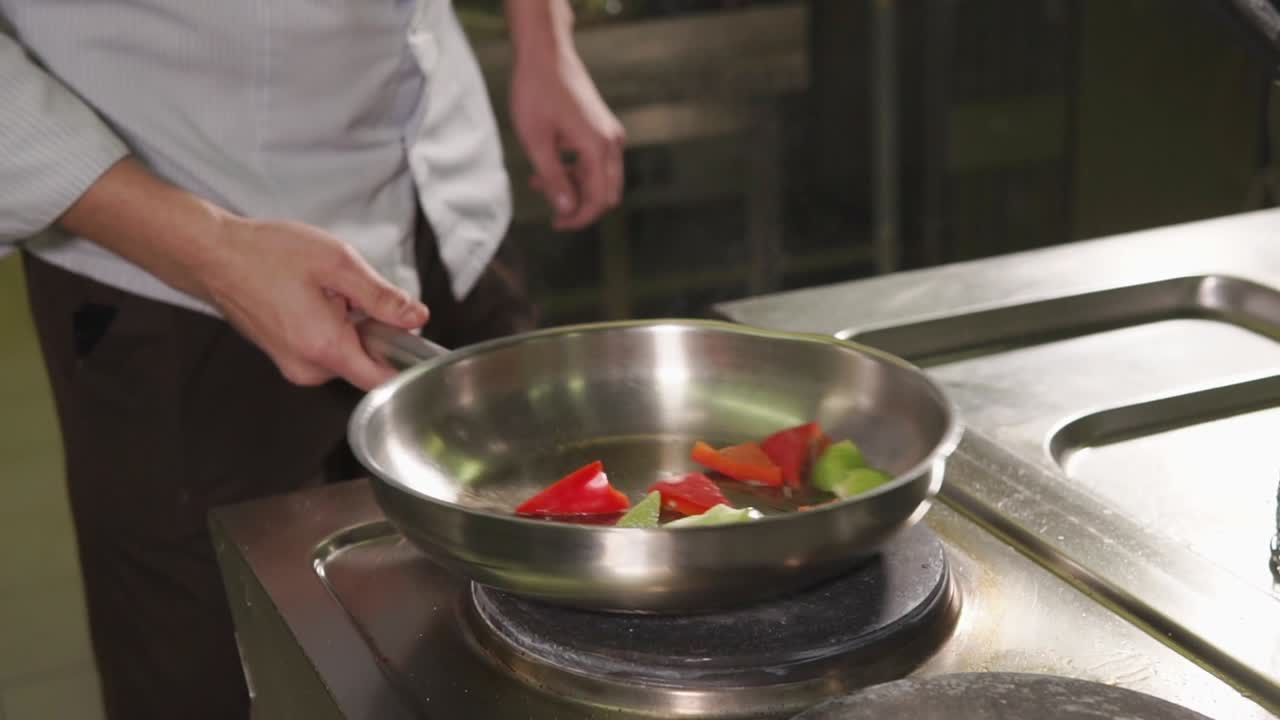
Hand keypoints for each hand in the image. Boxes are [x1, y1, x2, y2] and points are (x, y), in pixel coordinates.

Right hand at [58, 158, 427, 390]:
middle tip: (352, 294)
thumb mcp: (338, 264)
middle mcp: (308, 368)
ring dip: (350, 326)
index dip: (407, 360)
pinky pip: (325, 349)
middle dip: (373, 330)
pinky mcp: (286, 357)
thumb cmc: (267, 254)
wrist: (213, 255)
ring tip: (325, 292)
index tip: (413, 336)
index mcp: (325, 348)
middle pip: (367, 363)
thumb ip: (383, 296)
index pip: (384, 380)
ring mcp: (294, 365)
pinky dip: (330, 327)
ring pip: (346, 354)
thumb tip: (417, 318)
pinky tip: (311, 299)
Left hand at [510, 48, 625, 229]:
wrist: (545, 51)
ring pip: (600, 178)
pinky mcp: (601, 126)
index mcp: (598, 147)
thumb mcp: (536, 140)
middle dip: (580, 206)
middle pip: (607, 193)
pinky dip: (576, 171)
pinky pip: (596, 161)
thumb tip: (566, 209)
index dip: (579, 218)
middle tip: (552, 211)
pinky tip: (548, 168)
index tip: (556, 223)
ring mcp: (609, 132)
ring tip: (539, 183)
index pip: (600, 199)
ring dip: (575, 187)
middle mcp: (612, 141)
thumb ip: (552, 178)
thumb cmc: (536, 91)